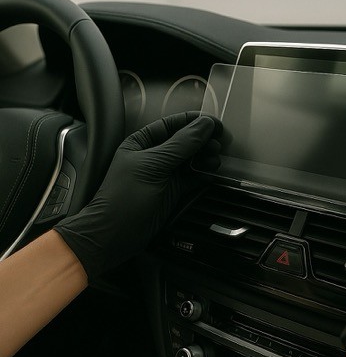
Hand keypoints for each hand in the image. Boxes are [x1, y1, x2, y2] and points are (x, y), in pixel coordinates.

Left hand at [54, 112, 221, 281]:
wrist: (115, 235)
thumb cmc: (126, 196)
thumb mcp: (154, 165)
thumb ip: (182, 144)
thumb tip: (205, 124)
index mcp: (141, 142)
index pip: (171, 125)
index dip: (194, 122)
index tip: (215, 124)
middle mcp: (154, 156)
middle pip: (184, 142)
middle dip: (202, 141)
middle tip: (219, 144)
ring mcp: (164, 174)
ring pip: (191, 160)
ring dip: (205, 158)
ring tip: (216, 160)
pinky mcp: (173, 191)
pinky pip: (193, 178)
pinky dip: (204, 174)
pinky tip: (213, 173)